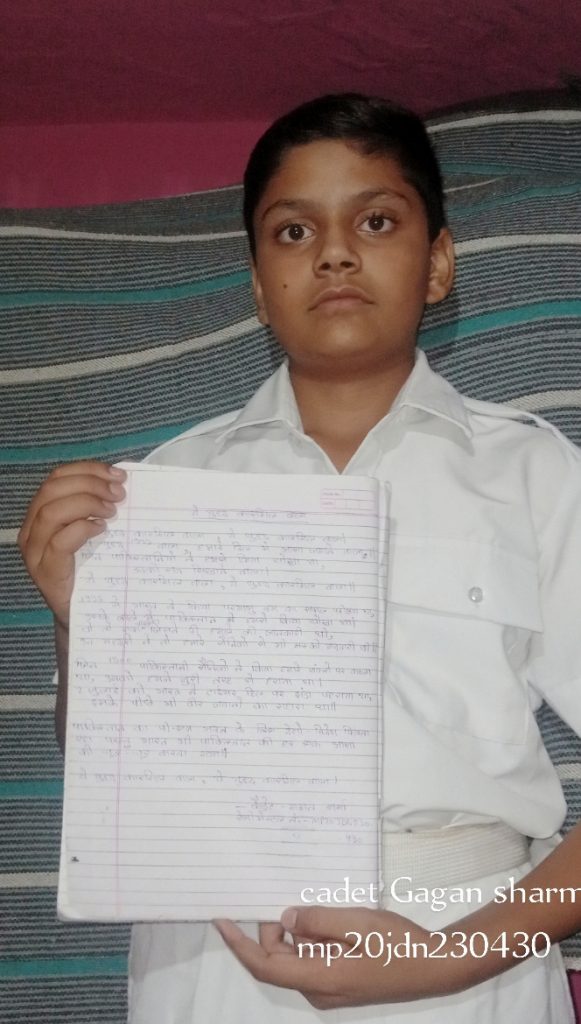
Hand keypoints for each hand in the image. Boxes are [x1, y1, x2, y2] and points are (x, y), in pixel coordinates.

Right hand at [18, 461, 125, 627]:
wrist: (82, 615)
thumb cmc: (90, 569)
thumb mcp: (92, 532)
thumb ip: (95, 507)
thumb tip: (120, 482)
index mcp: (40, 514)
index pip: (56, 478)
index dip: (87, 470)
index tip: (117, 474)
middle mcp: (30, 531)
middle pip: (52, 490)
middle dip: (89, 484)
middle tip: (119, 493)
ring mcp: (35, 553)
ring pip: (51, 512)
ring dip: (87, 503)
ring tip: (112, 511)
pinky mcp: (46, 573)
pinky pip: (59, 542)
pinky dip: (82, 528)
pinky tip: (102, 528)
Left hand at [215, 906, 457, 1009]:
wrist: (434, 966)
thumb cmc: (397, 944)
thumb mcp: (356, 922)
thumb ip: (317, 920)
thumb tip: (286, 918)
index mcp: (319, 979)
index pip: (265, 965)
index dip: (239, 944)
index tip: (221, 920)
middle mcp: (319, 990)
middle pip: (278, 960)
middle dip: (273, 929)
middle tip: (287, 899)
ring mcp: (330, 989)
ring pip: (295, 958)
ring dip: (295, 933)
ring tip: (316, 907)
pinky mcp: (340, 982)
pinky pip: (311, 960)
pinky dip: (310, 939)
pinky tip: (327, 919)